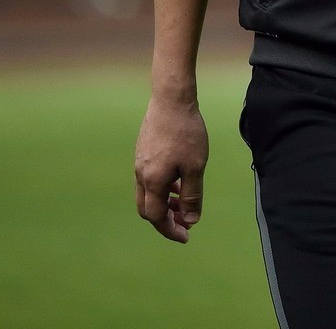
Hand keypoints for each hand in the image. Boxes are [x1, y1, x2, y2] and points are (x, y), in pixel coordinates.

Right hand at [135, 95, 208, 242]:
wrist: (171, 98)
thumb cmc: (186, 132)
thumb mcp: (195, 166)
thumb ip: (192, 196)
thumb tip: (190, 221)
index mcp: (152, 182)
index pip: (157, 217)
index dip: (171, 230)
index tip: (186, 236)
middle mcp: (141, 174)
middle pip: (148, 208)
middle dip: (165, 219)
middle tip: (184, 222)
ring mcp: (140, 161)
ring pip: (149, 192)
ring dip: (165, 202)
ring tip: (185, 202)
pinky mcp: (143, 150)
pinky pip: (150, 177)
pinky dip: (163, 186)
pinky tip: (179, 180)